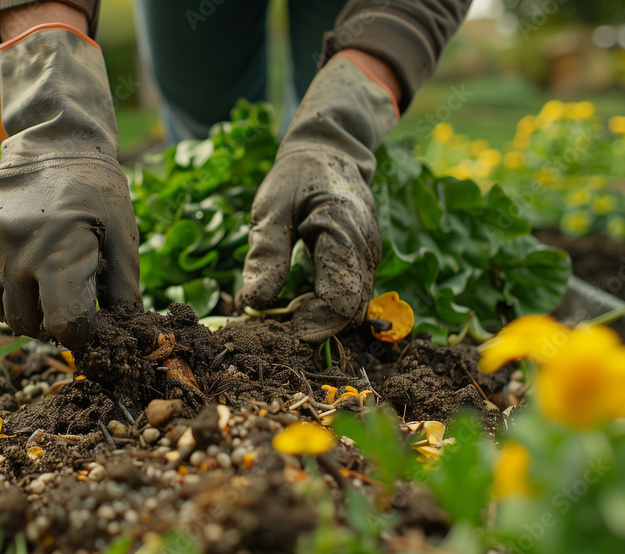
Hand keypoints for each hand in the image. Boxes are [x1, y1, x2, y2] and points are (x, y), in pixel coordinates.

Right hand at [0, 25, 140, 349]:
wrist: (53, 145)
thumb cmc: (98, 192)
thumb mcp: (123, 235)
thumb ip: (124, 288)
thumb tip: (123, 332)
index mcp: (61, 254)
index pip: (64, 326)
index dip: (81, 335)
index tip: (89, 325)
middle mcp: (19, 255)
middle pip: (31, 326)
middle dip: (53, 325)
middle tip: (69, 302)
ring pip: (4, 315)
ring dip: (27, 314)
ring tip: (46, 287)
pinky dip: (0, 303)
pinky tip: (22, 282)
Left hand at [241, 148, 380, 340]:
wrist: (327, 152)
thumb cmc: (295, 179)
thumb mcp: (270, 209)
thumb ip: (265, 255)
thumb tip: (254, 303)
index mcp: (343, 232)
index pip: (340, 300)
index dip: (313, 324)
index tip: (280, 329)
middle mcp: (366, 248)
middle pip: (351, 310)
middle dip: (317, 326)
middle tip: (277, 328)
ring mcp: (370, 255)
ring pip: (355, 306)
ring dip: (323, 318)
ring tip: (284, 315)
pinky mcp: (365, 261)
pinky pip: (352, 293)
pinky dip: (328, 304)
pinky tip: (299, 301)